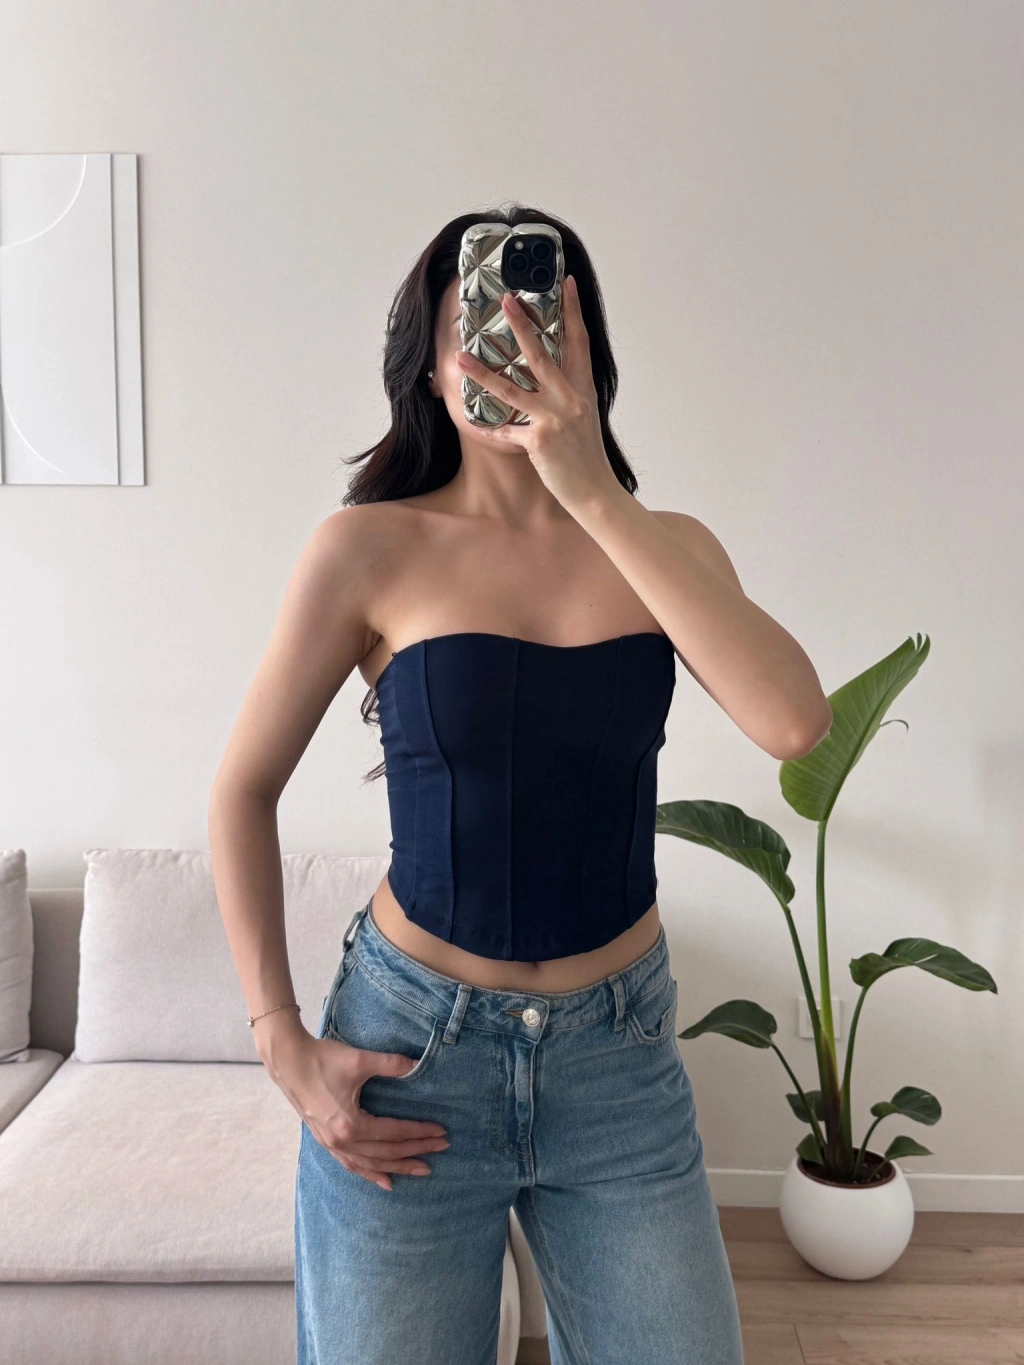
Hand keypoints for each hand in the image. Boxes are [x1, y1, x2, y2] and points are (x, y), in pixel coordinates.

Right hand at [262, 1024, 449, 1191]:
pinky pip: (352, 1165)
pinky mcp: (325, 1141)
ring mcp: (331, 1144)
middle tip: (442, 1149)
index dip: (420, 1132)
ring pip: (371, 1164)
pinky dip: (370, 1174)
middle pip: (386, 1153)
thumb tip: (417, 1064)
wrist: (288, 1061)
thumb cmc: (322, 1059)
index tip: (442, 1131)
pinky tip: (385, 1182)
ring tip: (422, 1170)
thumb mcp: (359, 1060)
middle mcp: (341, 1141)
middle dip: (416, 1151)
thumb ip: (391, 1064)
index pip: (394, 1133)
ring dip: (398, 1168)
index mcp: (351, 1124)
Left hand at [455, 274, 620, 512]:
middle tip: (506, 299)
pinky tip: (473, 424)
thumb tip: (549, 376)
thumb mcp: (585, 418)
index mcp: (583, 389)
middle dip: (522, 325)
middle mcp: (570, 399)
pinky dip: (489, 430)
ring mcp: (554, 419)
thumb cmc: (587, 456)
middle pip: (541, 354)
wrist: (595, 491)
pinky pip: (506, 431)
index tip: (567, 283)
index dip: (573, 311)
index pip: (579, 342)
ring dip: (483, 372)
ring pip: (512, 389)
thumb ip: (568, 394)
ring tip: (461, 356)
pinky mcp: (538, 441)